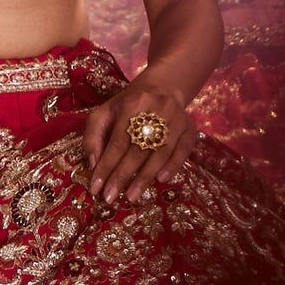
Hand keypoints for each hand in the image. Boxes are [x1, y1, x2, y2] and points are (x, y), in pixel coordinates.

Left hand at [82, 72, 198, 204]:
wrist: (162, 88)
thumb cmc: (127, 105)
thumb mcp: (105, 112)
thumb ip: (93, 135)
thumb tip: (93, 164)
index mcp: (132, 103)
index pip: (117, 141)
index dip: (106, 166)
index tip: (96, 187)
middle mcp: (156, 109)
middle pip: (138, 149)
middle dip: (122, 176)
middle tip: (110, 197)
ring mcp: (177, 119)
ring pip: (160, 152)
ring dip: (145, 177)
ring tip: (131, 196)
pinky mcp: (190, 128)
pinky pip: (183, 150)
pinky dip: (172, 166)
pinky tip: (161, 180)